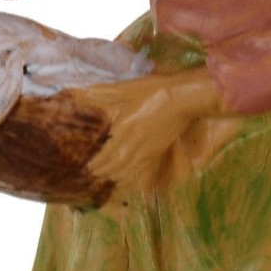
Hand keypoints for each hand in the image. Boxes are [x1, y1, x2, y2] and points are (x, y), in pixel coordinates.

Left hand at [72, 68, 222, 196]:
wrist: (183, 99)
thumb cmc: (156, 90)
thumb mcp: (128, 89)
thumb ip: (106, 92)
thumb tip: (87, 91)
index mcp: (126, 128)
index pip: (108, 152)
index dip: (97, 162)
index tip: (87, 168)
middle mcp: (136, 143)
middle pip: (117, 164)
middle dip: (104, 172)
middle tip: (92, 178)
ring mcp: (149, 149)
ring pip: (130, 170)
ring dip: (117, 177)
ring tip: (107, 181)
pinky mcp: (159, 150)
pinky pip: (143, 168)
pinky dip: (133, 176)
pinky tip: (129, 180)